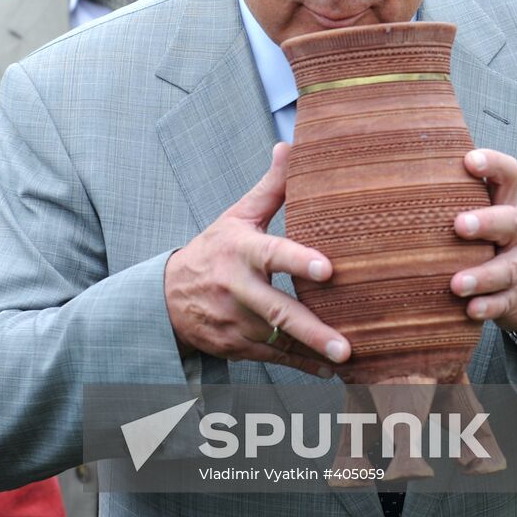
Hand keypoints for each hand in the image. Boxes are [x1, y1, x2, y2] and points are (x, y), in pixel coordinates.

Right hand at [163, 143, 350, 376]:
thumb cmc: (213, 250)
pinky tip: (327, 370)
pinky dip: (301, 365)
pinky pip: (273, 359)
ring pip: (279, 340)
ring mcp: (234, 322)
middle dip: (313, 330)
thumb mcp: (237, 217)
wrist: (167, 296)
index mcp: (240, 252)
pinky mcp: (235, 346)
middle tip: (346, 345)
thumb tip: (291, 146)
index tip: (328, 269)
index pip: (271, 254)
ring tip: (349, 359)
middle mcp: (236, 289)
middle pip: (277, 310)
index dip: (298, 262)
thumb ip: (270, 188)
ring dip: (313, 352)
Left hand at [450, 149, 516, 338]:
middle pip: (510, 222)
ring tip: (456, 284)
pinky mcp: (516, 298)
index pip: (508, 176)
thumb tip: (400, 166)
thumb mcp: (490, 213)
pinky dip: (488, 308)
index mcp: (506, 206)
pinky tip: (471, 310)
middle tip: (459, 225)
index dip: (492, 164)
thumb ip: (457, 193)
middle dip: (486, 223)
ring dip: (481, 277)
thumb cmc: (497, 240)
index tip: (469, 160)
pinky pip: (504, 304)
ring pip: (506, 270)